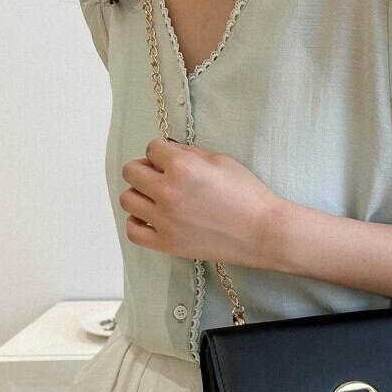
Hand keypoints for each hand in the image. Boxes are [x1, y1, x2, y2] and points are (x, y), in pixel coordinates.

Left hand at [119, 137, 282, 265]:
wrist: (263, 232)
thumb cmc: (248, 195)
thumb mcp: (221, 161)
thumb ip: (188, 153)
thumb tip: (165, 152)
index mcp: (182, 167)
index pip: (151, 148)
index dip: (163, 152)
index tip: (174, 161)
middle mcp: (168, 192)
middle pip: (131, 172)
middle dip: (146, 170)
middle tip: (163, 178)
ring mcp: (165, 221)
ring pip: (128, 200)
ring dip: (140, 195)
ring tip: (158, 199)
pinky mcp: (167, 244)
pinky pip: (133, 231)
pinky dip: (137, 223)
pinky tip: (152, 219)